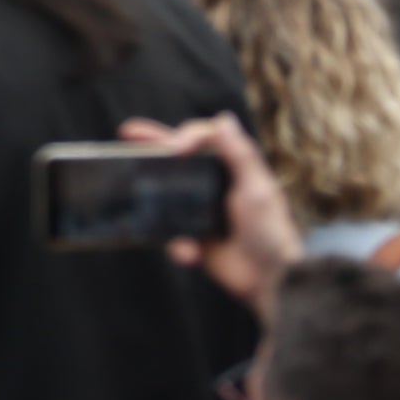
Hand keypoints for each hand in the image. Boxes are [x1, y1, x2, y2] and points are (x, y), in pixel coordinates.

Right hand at [115, 119, 300, 314]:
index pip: (203, 139)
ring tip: (140, 200)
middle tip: (127, 134)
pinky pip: (173, 235)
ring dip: (157, 202)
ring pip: (168, 197)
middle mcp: (215, 186)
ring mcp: (203, 212)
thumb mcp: (258, 188)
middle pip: (178, 160)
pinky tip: (188, 252)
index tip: (173, 148)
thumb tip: (223, 119)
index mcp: (233, 169)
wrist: (272, 280)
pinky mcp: (197, 239)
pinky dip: (177, 244)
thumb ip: (240, 154)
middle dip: (152, 147)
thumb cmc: (271, 231)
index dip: (185, 135)